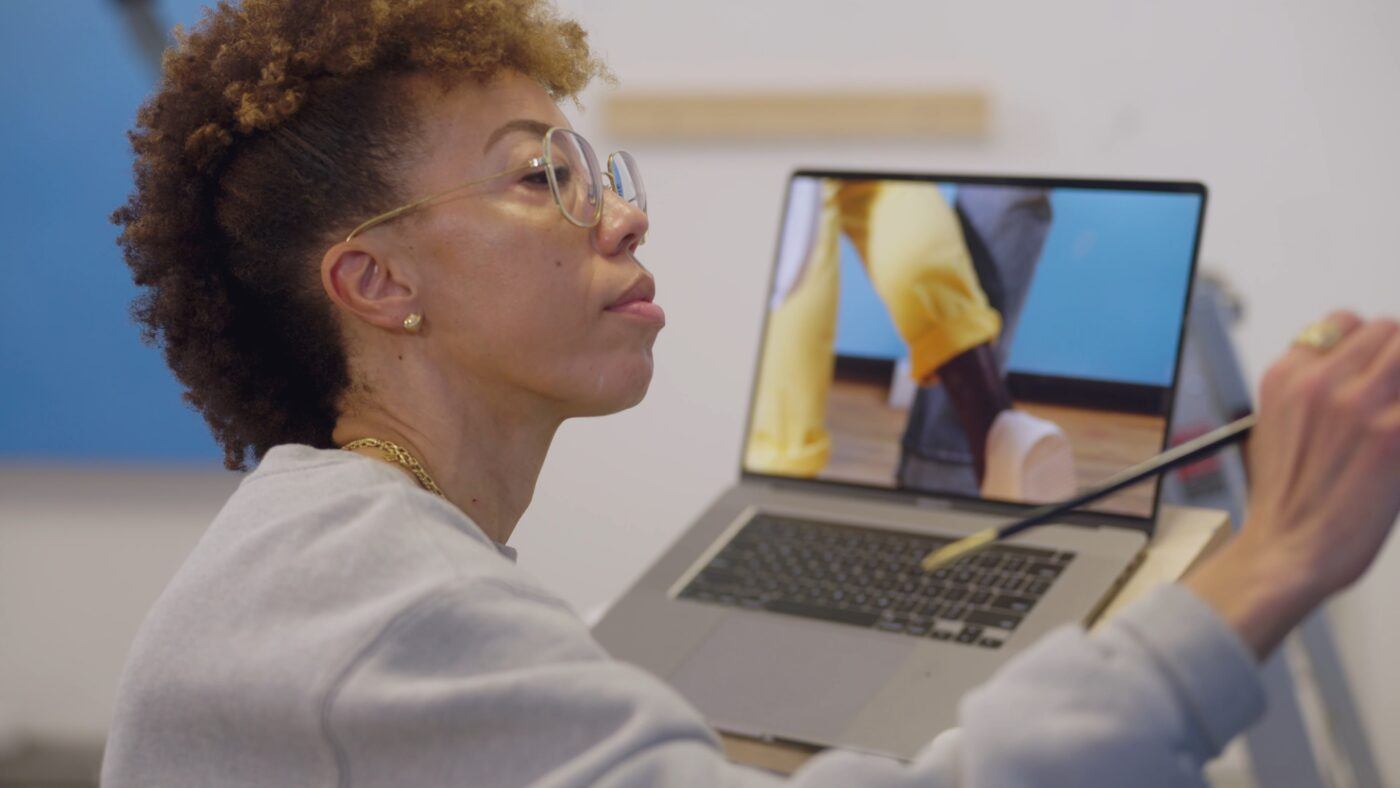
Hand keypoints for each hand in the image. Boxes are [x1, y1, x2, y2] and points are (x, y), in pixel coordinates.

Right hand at [1185, 311, 1399, 659]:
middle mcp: (1321, 382)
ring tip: (1398, 416)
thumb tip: (1355, 379)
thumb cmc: (1286, 503)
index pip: (1342, 322)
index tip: (1376, 362)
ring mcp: (1361, 405)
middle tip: (1396, 390)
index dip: (1366, 342)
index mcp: (1287, 378)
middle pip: (1386, 330)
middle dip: (1398, 356)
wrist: (1288, 552)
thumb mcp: (1275, 430)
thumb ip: (1311, 393)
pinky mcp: (1396, 435)